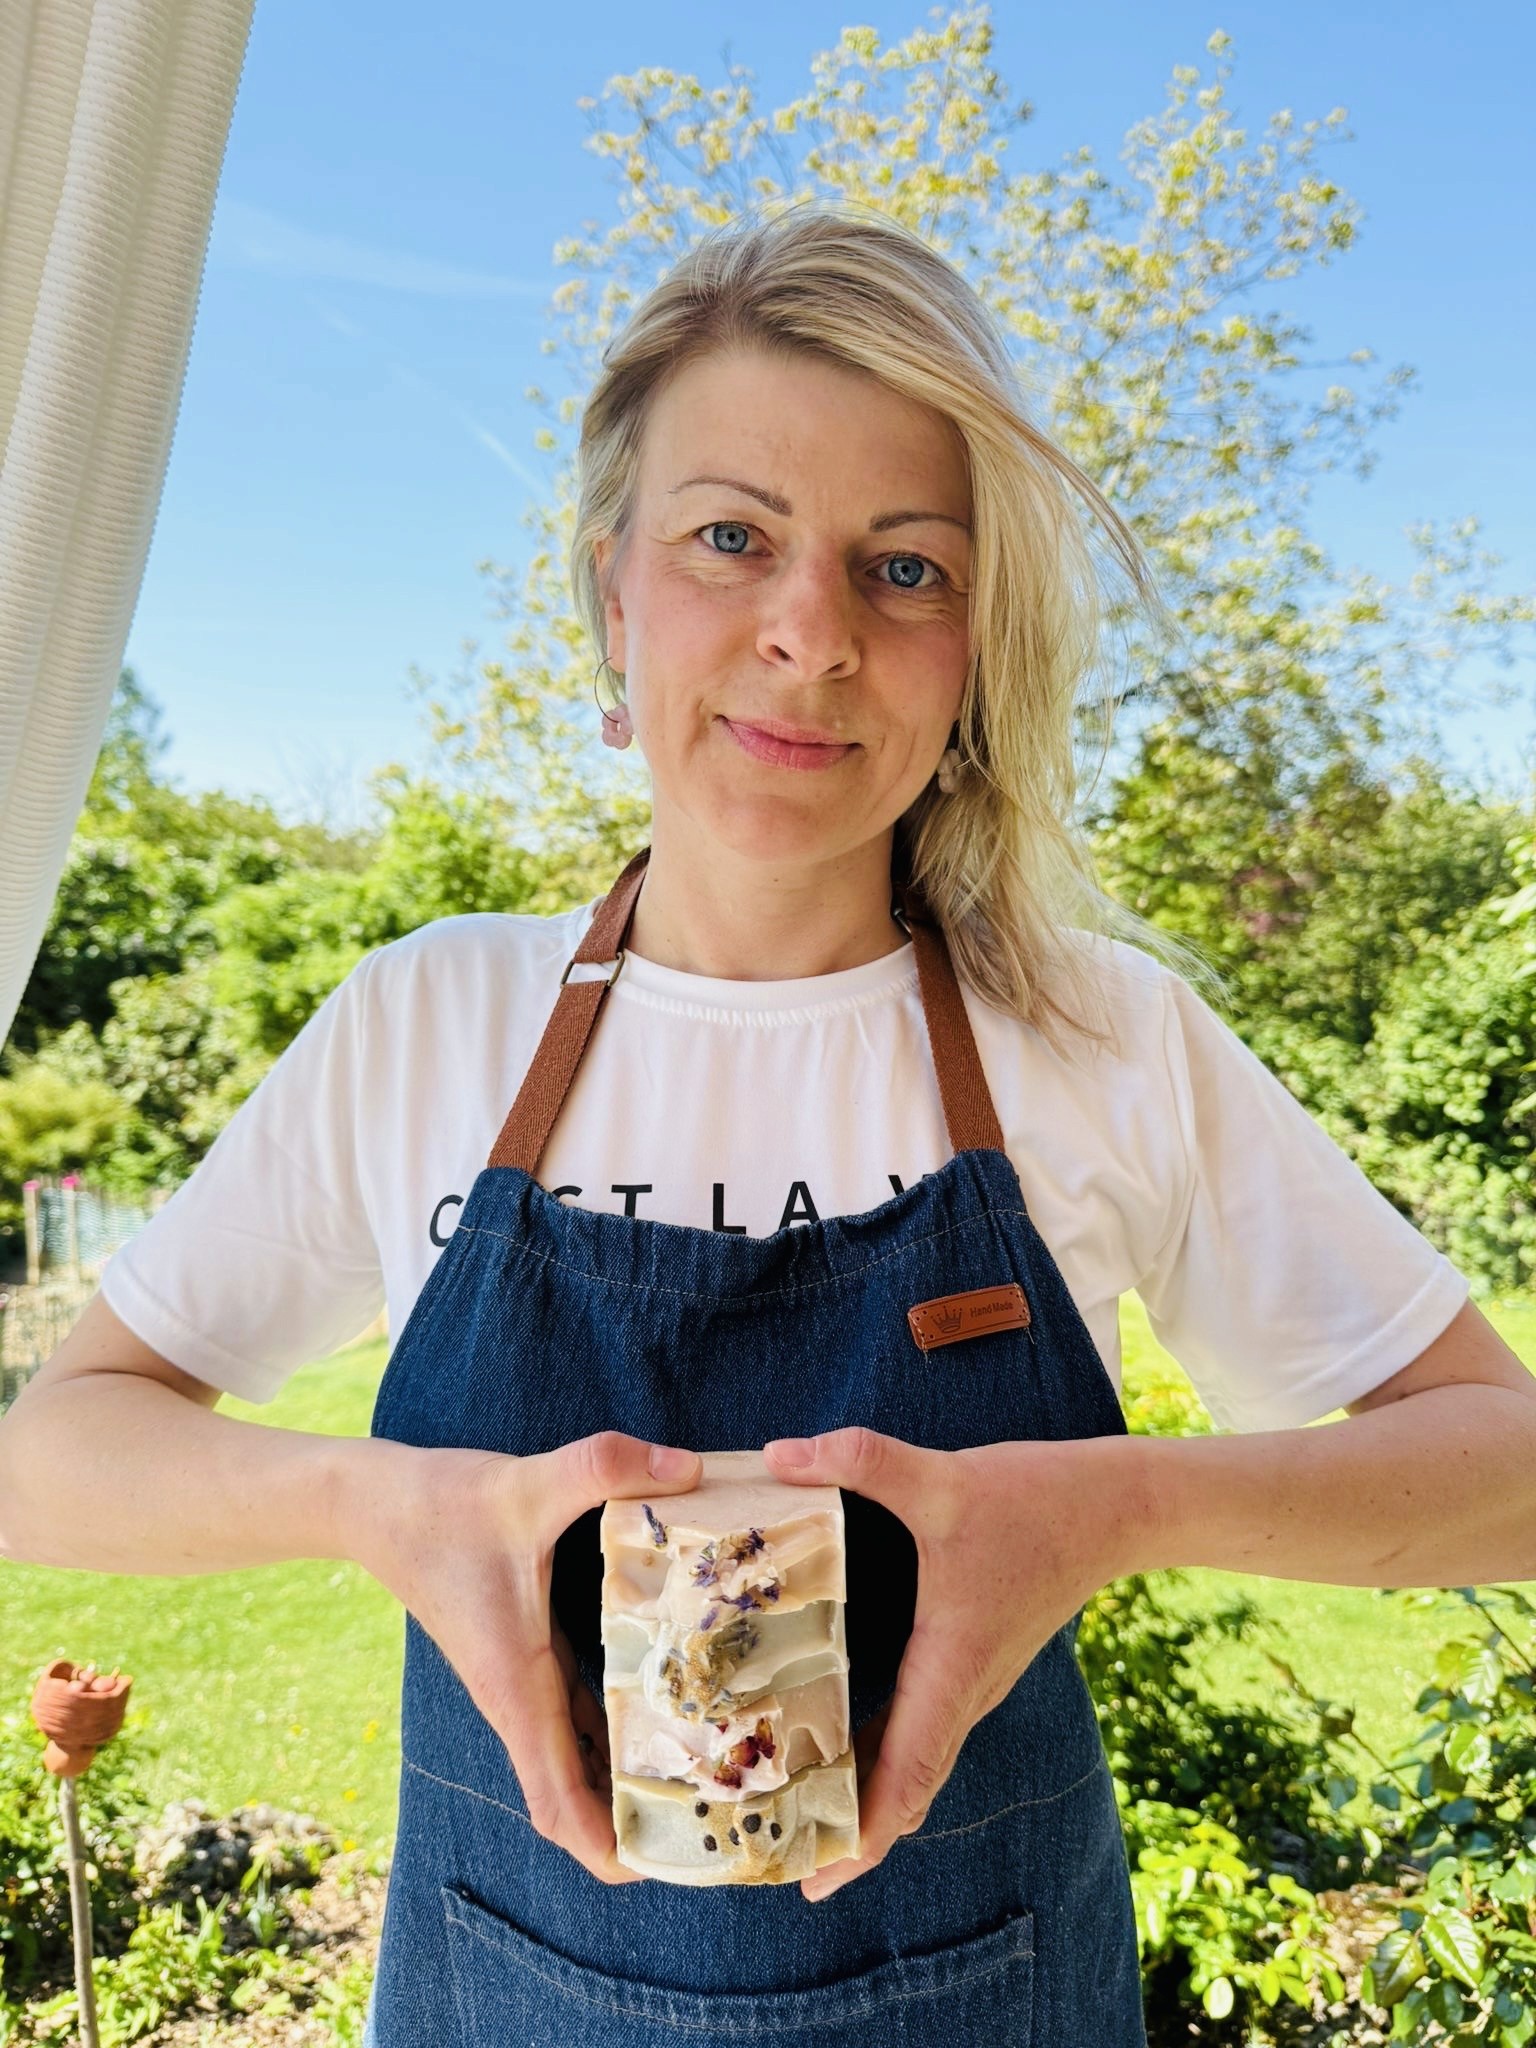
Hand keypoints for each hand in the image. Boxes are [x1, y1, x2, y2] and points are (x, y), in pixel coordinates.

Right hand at [355, 1431, 700, 1885]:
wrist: (374, 1503)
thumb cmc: (442, 1505)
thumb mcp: (528, 1482)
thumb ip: (604, 1467)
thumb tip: (685, 1466)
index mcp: (518, 1687)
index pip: (559, 1804)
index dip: (606, 1847)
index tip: (662, 1864)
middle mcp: (518, 1698)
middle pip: (575, 1800)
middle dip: (634, 1829)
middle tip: (713, 1827)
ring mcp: (520, 1682)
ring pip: (577, 1761)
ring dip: (627, 1783)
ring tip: (707, 1781)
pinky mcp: (524, 1655)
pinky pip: (576, 1716)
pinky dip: (613, 1733)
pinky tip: (665, 1714)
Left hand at [761, 1428, 1130, 1900]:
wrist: (1118, 1507)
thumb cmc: (1037, 1500)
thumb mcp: (944, 1478)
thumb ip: (864, 1461)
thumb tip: (782, 1453)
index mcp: (954, 1668)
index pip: (908, 1776)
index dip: (864, 1835)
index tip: (818, 1879)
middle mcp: (966, 1690)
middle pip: (907, 1789)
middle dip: (850, 1834)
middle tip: (783, 1864)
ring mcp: (975, 1680)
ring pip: (917, 1762)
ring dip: (866, 1798)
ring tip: (797, 1817)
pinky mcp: (976, 1660)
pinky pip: (924, 1728)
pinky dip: (884, 1756)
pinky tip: (839, 1742)